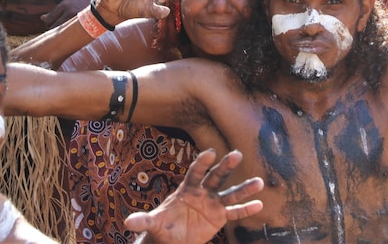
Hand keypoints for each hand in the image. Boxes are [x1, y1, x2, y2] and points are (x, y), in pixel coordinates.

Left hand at [124, 149, 263, 243]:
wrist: (172, 240)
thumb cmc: (163, 227)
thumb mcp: (153, 224)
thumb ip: (143, 220)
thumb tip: (128, 223)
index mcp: (187, 188)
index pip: (195, 172)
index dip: (202, 163)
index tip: (210, 153)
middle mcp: (203, 192)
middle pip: (216, 177)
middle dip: (225, 166)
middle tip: (237, 154)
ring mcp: (213, 203)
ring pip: (230, 193)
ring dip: (244, 188)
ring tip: (259, 182)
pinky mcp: (219, 217)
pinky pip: (235, 213)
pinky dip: (246, 209)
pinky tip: (259, 204)